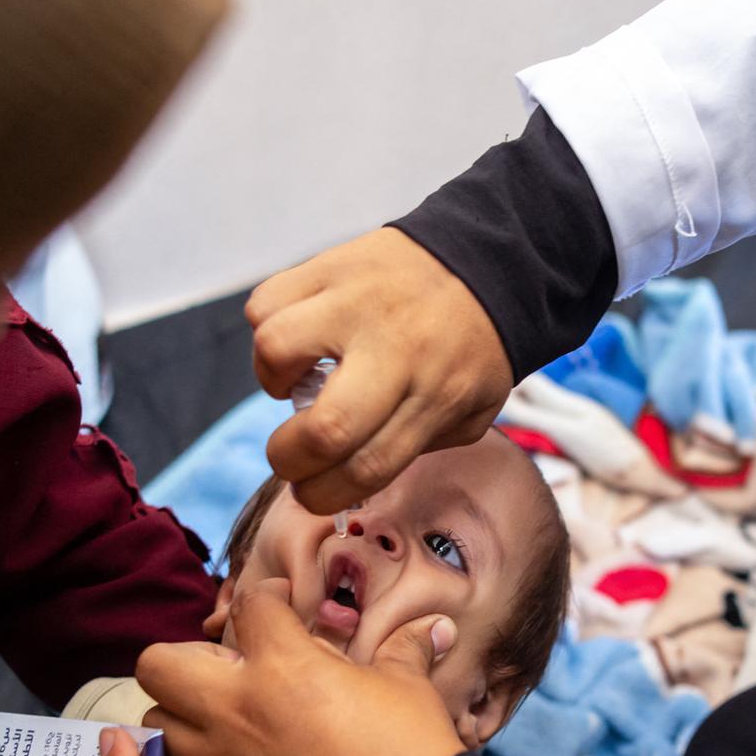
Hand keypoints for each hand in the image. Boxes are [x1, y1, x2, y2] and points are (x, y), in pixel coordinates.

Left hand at [138, 579, 466, 755]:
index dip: (267, 595)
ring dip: (182, 713)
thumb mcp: (406, 686)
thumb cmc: (412, 749)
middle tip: (227, 666)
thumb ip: (404, 648)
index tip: (283, 605)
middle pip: (156, 665)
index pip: (247, 604)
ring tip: (224, 714)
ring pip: (158, 726)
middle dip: (183, 656)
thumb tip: (433, 626)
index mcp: (281, 666)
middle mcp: (238, 710)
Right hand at [248, 228, 513, 513]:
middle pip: (324, 429)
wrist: (489, 259)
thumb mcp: (471, 412)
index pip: (366, 468)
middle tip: (291, 451)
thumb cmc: (474, 347)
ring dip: (271, 377)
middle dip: (287, 458)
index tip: (310, 493)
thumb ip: (417, 446)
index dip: (322, 496)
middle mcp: (395, 351)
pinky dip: (267, 326)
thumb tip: (350, 472)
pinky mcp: (330, 266)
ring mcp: (357, 302)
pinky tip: (299, 334)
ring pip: (276, 349)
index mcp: (434, 396)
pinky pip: (266, 303)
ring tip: (295, 375)